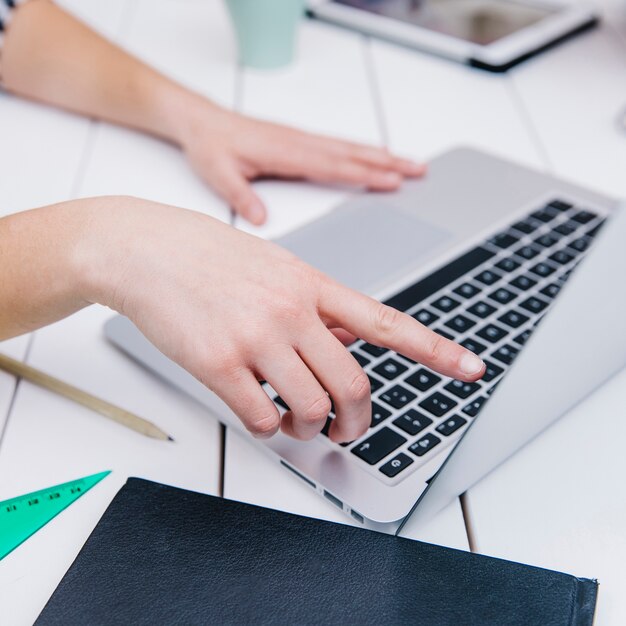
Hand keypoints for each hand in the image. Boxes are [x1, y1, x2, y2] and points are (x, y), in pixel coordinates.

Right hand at [83, 197, 484, 443]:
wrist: (146, 248)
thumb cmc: (210, 257)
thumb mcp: (276, 266)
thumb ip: (316, 307)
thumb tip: (347, 344)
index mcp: (313, 285)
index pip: (387, 323)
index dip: (435, 350)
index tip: (472, 368)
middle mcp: (292, 310)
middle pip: (353, 386)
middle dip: (357, 421)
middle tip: (347, 430)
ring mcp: (256, 337)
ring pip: (311, 408)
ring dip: (310, 428)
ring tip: (297, 422)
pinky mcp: (218, 363)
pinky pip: (262, 418)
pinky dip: (269, 428)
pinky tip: (259, 415)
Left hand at [178, 102, 425, 224]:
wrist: (202, 122)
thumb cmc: (210, 146)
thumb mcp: (218, 173)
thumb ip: (240, 196)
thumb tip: (260, 219)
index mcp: (285, 152)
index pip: (332, 165)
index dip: (364, 173)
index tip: (391, 180)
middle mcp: (299, 143)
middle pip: (351, 153)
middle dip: (387, 162)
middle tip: (418, 170)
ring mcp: (302, 140)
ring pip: (349, 147)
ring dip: (381, 155)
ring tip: (409, 163)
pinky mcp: (299, 140)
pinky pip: (338, 145)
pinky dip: (362, 150)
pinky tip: (375, 154)